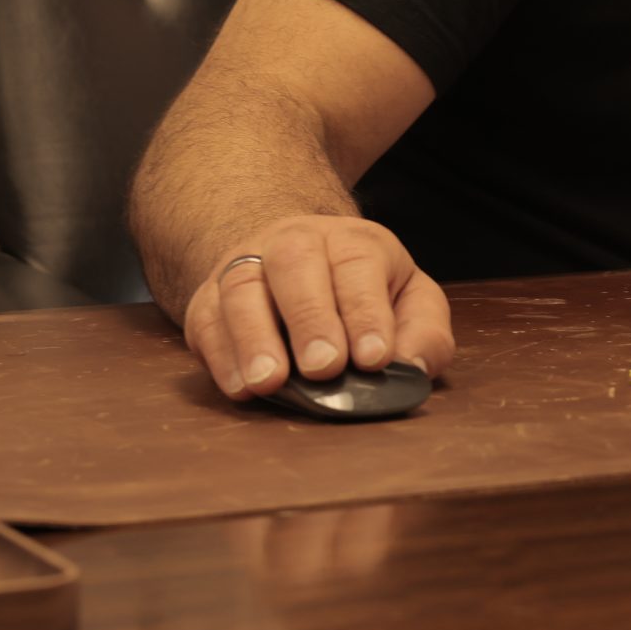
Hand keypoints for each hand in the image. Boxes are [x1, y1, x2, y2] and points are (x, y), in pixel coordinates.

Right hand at [180, 215, 454, 400]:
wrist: (295, 261)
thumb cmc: (364, 292)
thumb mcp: (411, 302)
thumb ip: (424, 333)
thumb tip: (413, 367)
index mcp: (353, 242)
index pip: (360, 264)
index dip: (367, 312)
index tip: (374, 358)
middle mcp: (296, 243)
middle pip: (296, 263)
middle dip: (311, 317)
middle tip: (323, 367)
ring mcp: (247, 266)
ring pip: (242, 287)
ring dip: (255, 337)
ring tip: (271, 382)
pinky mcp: (209, 300)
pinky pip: (206, 320)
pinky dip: (221, 355)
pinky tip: (241, 387)